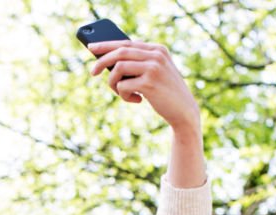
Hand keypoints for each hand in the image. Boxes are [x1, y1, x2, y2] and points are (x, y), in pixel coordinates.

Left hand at [88, 40, 204, 187]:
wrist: (184, 111)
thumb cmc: (165, 93)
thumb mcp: (155, 73)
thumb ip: (139, 64)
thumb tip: (109, 62)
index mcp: (157, 49)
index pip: (126, 43)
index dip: (106, 45)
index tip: (91, 48)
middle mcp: (156, 55)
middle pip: (119, 52)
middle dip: (102, 62)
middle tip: (93, 73)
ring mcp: (153, 67)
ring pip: (118, 68)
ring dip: (113, 83)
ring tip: (122, 93)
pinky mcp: (149, 82)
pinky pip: (122, 86)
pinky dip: (124, 96)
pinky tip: (137, 100)